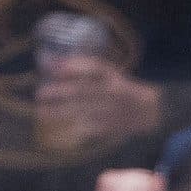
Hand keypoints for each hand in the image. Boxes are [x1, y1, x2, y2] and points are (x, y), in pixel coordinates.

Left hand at [33, 60, 164, 153]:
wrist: (150, 111)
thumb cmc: (122, 88)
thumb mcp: (107, 72)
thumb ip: (82, 67)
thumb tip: (50, 62)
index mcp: (112, 75)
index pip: (91, 68)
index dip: (71, 67)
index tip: (51, 68)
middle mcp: (111, 91)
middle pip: (83, 90)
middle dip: (60, 92)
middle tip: (40, 94)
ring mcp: (110, 110)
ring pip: (82, 111)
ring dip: (60, 112)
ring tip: (41, 112)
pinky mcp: (109, 127)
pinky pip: (88, 128)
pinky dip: (72, 127)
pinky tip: (57, 128)